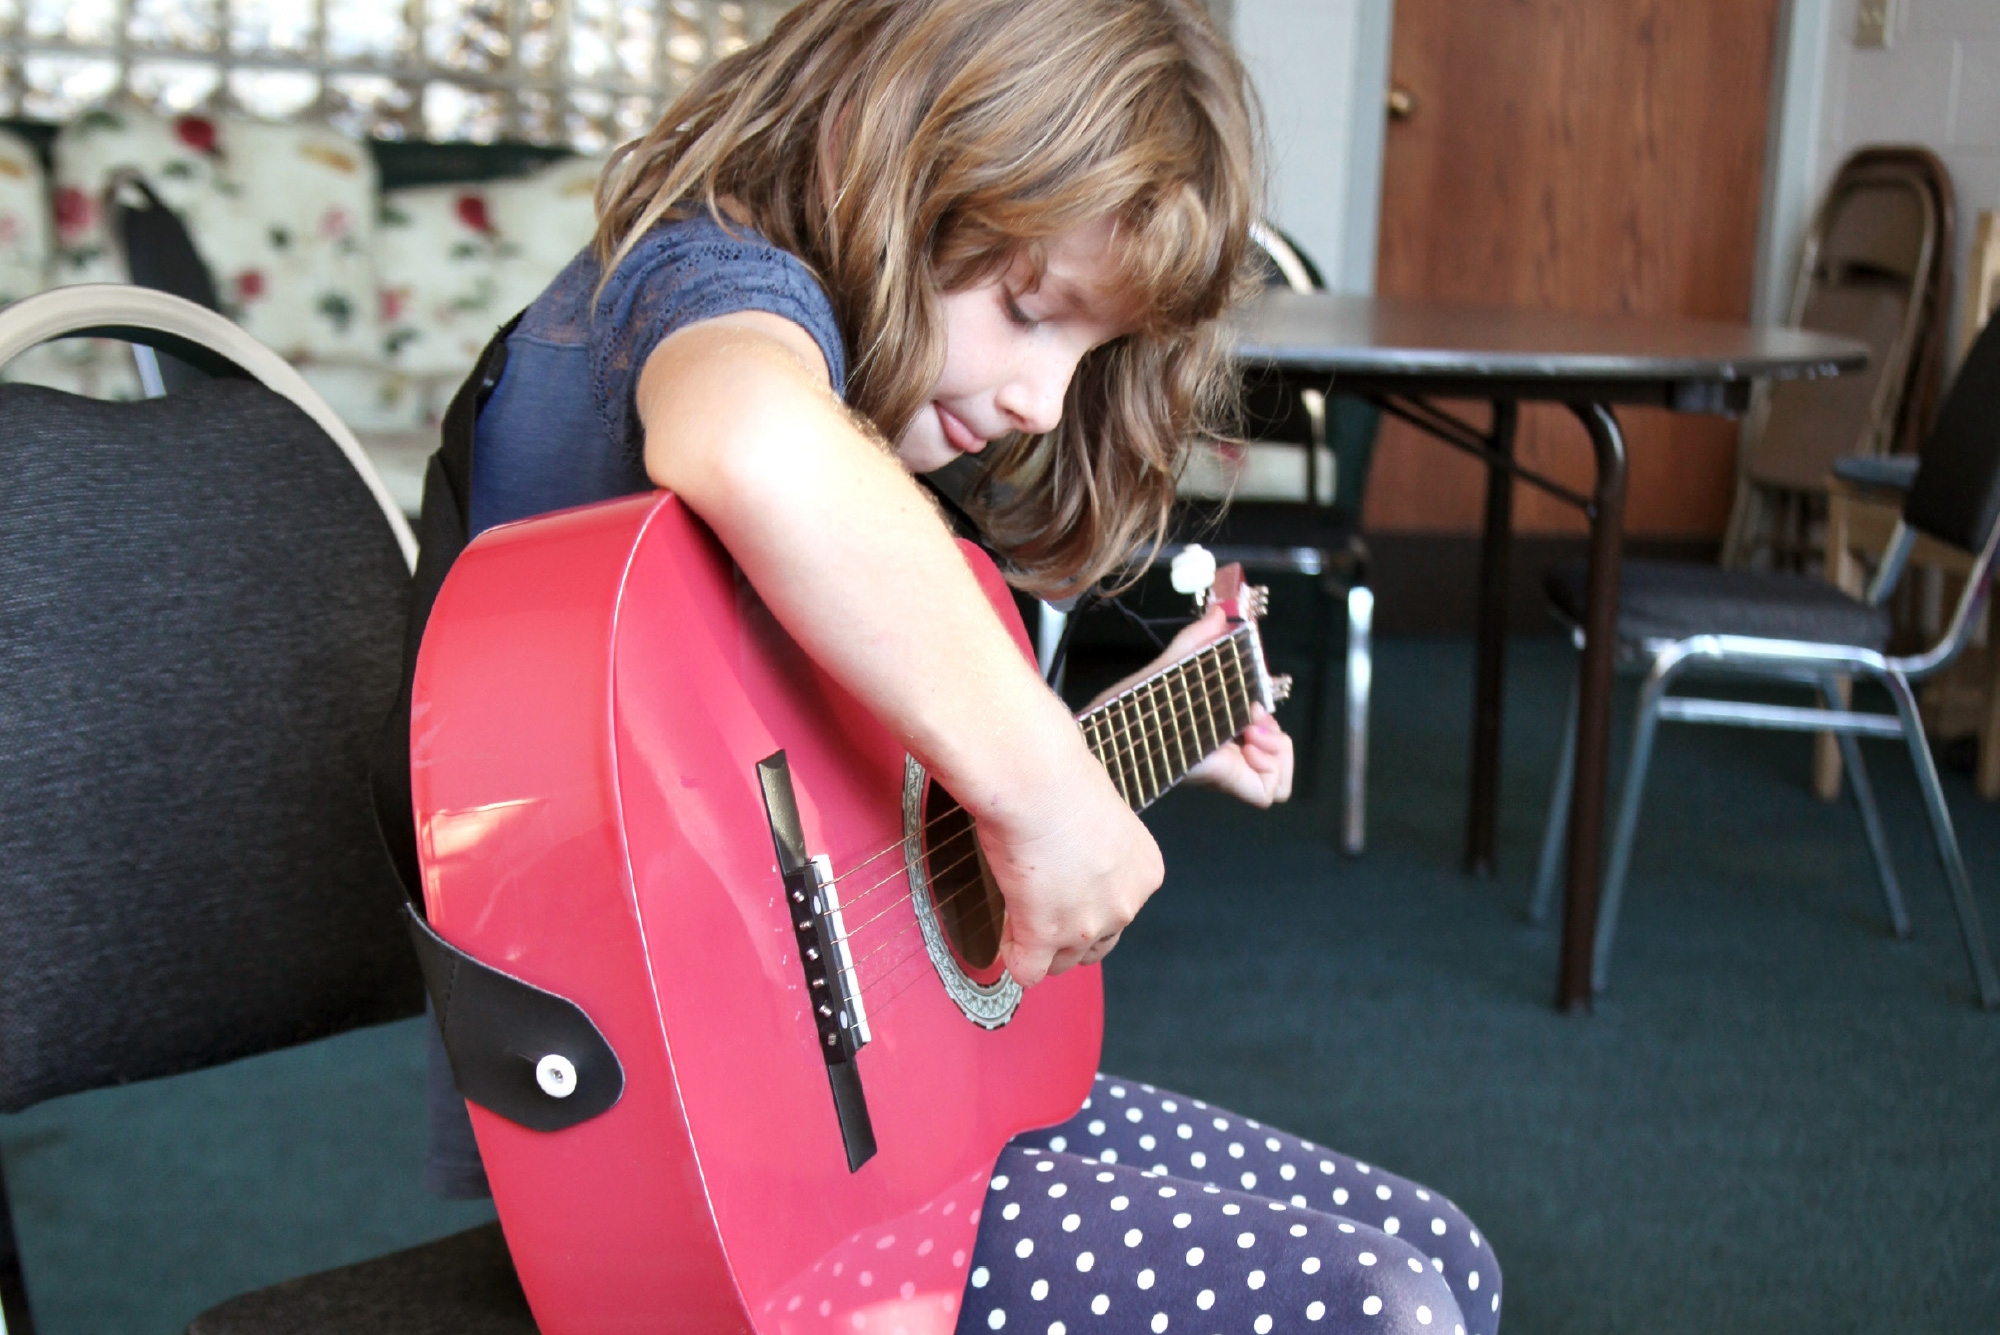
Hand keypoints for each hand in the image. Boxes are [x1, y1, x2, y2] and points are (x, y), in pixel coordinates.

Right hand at [977, 735, 1163, 987]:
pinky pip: (1029, 971)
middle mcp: (1125, 904)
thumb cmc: (1059, 779)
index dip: (1087, 903)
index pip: (1120, 911)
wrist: (1035, 779)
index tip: (1065, 889)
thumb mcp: (1099, 815)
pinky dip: (1015, 958)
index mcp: (1145, 871)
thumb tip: (1076, 854)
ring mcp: (1087, 925)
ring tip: (1019, 915)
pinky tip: (1007, 940)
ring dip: (1042, 946)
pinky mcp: (1046, 934)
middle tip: (1041, 904)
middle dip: (1068, 931)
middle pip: (1096, 944)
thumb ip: (1097, 850)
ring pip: (1063, 962)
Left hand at [1089, 602, 1295, 807]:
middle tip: (1254, 722)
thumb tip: (1218, 613)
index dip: (1272, 730)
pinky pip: (1263, 793)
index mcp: (1216, 737)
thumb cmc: (1126, 710)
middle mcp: (1223, 759)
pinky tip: (1248, 744)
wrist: (1102, 731)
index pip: (1264, 748)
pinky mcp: (1217, 776)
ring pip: (1277, 783)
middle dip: (1279, 740)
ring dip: (1278, 751)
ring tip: (1252, 733)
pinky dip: (1270, 767)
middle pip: (1277, 768)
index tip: (1255, 709)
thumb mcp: (1167, 670)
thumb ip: (1195, 641)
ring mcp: (1222, 772)